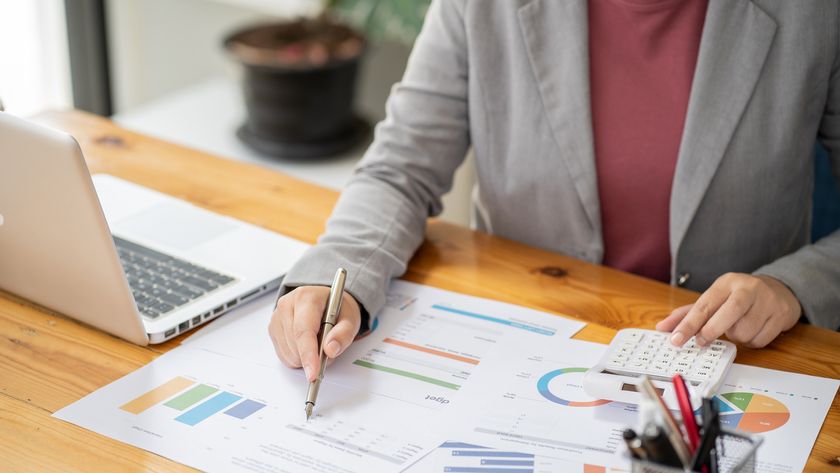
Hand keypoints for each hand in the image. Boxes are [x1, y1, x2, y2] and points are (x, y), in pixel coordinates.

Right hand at [268, 286, 360, 380]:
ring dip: (305, 357)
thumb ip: (344, 334)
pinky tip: (306, 344)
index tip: (313, 373)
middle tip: (327, 346)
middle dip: (312, 356)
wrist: (326, 302)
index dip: (308, 354)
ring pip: (288, 354)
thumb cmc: (337, 309)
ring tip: (317, 341)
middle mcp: (287, 305)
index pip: (303, 331)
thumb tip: (331, 349)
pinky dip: (297, 357)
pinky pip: (284, 356)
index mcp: (306, 298)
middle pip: (295, 344)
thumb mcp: (350, 319)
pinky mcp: (272, 329)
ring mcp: (276, 317)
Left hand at [656, 273, 800, 347]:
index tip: (675, 340)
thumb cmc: (738, 297)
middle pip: (728, 313)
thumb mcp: (713, 299)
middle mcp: (747, 288)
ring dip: (736, 337)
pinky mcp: (781, 315)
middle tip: (702, 341)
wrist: (779, 290)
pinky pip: (760, 340)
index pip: (704, 305)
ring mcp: (767, 301)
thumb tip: (662, 328)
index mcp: (726, 283)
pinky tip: (754, 330)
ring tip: (737, 328)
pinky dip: (752, 342)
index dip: (688, 324)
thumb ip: (687, 313)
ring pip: (744, 331)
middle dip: (712, 331)